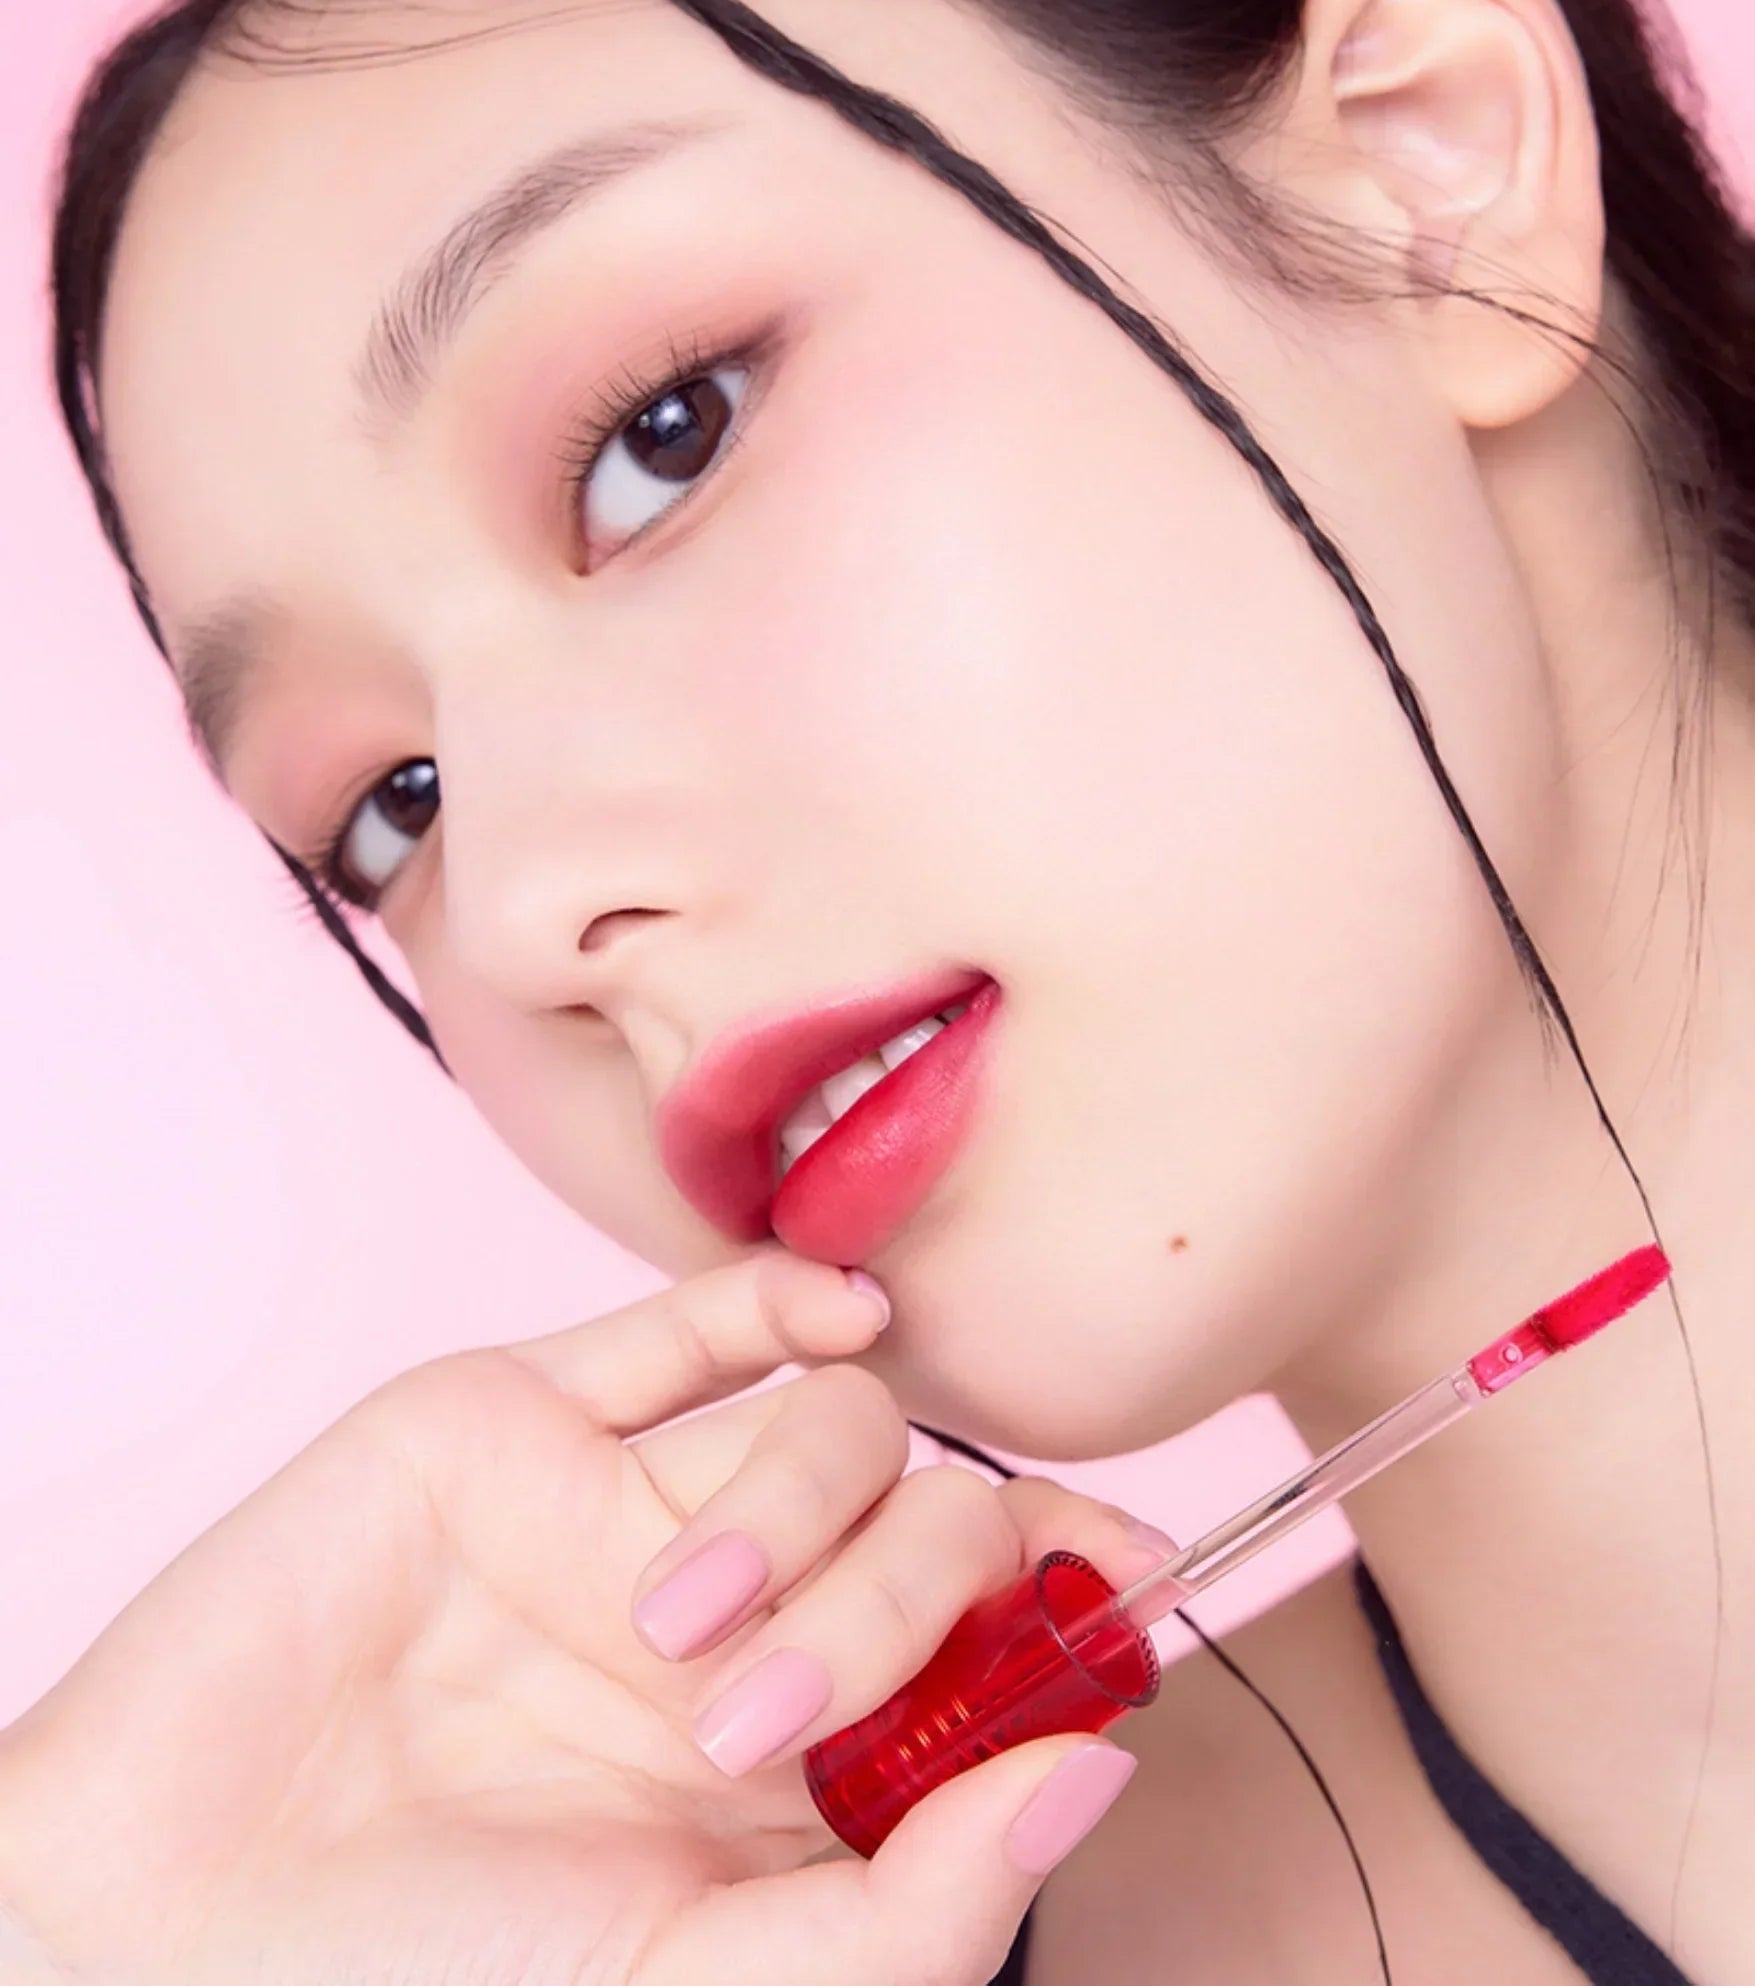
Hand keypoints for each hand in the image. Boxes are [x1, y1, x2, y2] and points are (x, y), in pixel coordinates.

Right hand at [0, 1250, 1162, 1985]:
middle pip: (931, 1527)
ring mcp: (633, 1512)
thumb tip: (1096, 1767)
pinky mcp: (522, 1424)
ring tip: (671, 1636)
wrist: (162, 1919)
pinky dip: (778, 1299)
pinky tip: (840, 1320)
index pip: (993, 1650)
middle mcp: (741, 1626)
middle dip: (901, 1602)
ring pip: (831, 1422)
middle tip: (765, 1717)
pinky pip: (685, 1328)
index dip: (1077, 1606)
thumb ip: (912, 1902)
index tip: (1139, 1579)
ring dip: (805, 1505)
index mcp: (800, 1773)